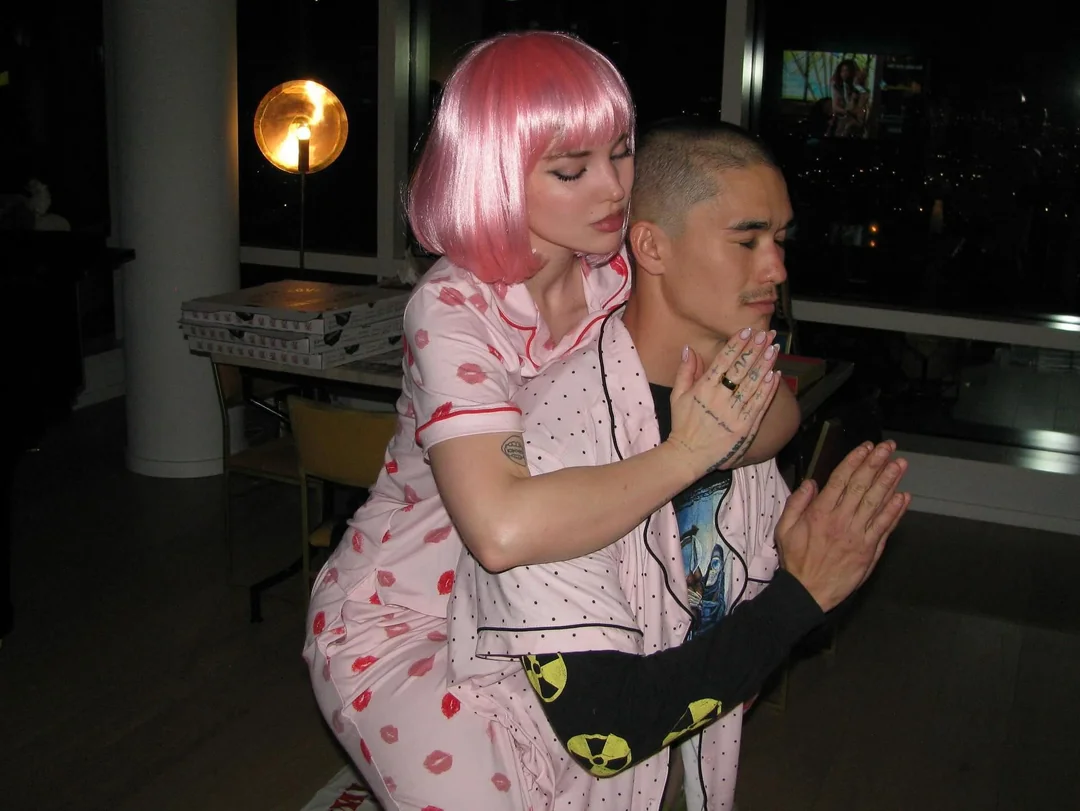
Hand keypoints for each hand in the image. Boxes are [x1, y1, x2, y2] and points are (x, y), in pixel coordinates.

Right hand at [666, 328, 781, 476]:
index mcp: (703, 389)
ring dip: (765, 365)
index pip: (724, 361)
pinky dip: (769, 389)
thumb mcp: (677, 396)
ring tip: (774, 349)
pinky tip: (775, 375)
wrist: (689, 455)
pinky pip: (760, 404)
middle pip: (741, 369)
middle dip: (754, 349)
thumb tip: (690, 349)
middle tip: (765, 334)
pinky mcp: (746, 427)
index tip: (747, 332)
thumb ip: (685, 372)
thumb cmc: (683, 425)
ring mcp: (735, 413)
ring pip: (754, 384)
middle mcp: (720, 399)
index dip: (737, 345)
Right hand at [774, 440, 910, 611]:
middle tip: (888, 447)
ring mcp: (857, 535)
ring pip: (876, 503)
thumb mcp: (784, 529)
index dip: (855, 461)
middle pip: (861, 487)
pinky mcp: (869, 550)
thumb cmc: (796, 560)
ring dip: (889, 482)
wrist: (808, 592)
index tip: (866, 447)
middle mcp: (841, 520)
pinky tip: (903, 496)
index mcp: (819, 513)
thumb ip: (796, 503)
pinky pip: (884, 527)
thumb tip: (811, 482)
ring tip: (900, 465)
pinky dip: (895, 511)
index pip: (840, 480)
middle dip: (876, 464)